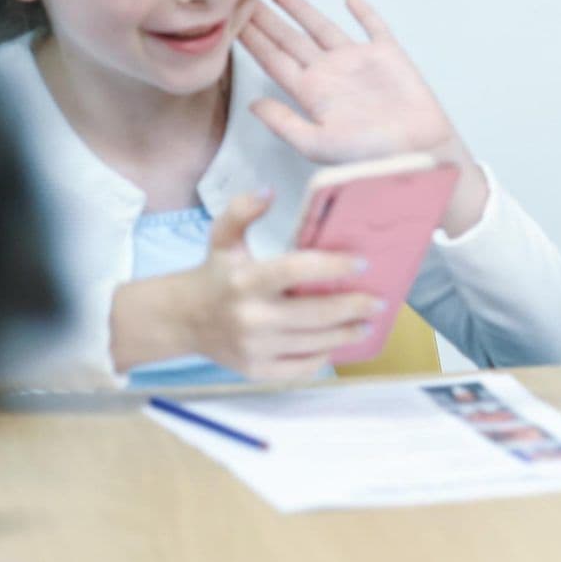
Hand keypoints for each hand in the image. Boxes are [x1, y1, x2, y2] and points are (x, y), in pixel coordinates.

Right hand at [169, 193, 382, 380]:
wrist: (181, 319)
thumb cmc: (214, 274)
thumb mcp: (222, 238)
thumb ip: (242, 210)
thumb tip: (269, 191)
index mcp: (245, 280)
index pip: (296, 270)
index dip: (333, 267)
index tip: (363, 264)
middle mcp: (250, 316)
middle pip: (314, 314)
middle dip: (353, 308)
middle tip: (379, 302)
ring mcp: (253, 347)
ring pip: (312, 343)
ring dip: (346, 333)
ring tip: (367, 323)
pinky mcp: (255, 370)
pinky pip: (299, 368)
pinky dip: (323, 357)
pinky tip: (338, 343)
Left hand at [239, 0, 462, 166]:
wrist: (417, 150)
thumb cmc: (370, 154)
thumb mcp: (316, 143)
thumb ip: (283, 122)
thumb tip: (252, 104)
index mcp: (310, 93)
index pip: (273, 60)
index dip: (253, 41)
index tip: (233, 22)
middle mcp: (330, 73)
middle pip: (290, 40)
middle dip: (268, 21)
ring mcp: (358, 62)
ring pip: (322, 28)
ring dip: (302, 10)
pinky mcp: (388, 55)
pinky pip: (373, 26)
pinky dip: (363, 11)